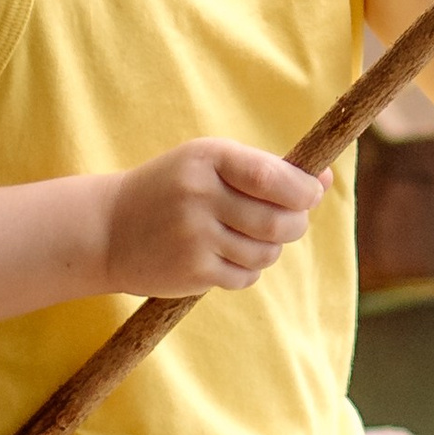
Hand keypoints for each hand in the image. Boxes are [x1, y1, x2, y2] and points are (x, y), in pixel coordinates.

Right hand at [105, 140, 322, 294]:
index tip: (311, 195)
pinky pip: (246, 276)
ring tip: (250, 238)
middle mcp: (200, 195)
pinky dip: (249, 269)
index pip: (273, 177)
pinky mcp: (192, 271)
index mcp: (208, 158)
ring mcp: (194, 236)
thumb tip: (325, 178)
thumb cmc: (172, 190)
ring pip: (266, 251)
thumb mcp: (209, 163)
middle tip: (290, 222)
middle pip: (277, 220)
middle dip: (296, 224)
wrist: (108, 229)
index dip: (304, 191)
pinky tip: (228, 257)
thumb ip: (266, 169)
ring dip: (271, 248)